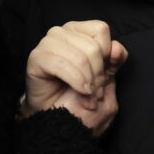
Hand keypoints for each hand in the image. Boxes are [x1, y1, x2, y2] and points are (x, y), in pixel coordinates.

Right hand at [24, 20, 127, 136]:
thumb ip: (114, 61)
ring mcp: (47, 44)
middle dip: (98, 76)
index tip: (104, 76)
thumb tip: (117, 47)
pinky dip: (76, 81)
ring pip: (80, 56)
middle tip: (95, 93)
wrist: (60, 124)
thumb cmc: (80, 103)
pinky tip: (79, 91)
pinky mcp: (36, 58)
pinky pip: (62, 64)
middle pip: (92, 46)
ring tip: (87, 96)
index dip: (107, 56)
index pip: (100, 30)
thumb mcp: (107, 80)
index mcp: (80, 33)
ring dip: (88, 82)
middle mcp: (63, 34)